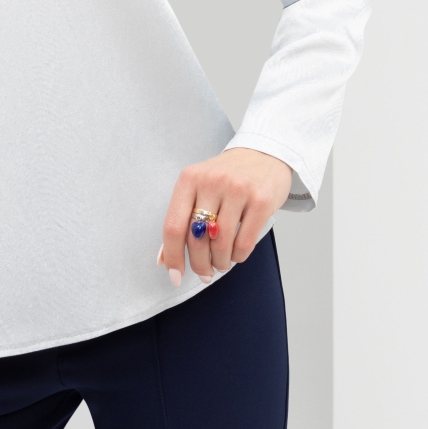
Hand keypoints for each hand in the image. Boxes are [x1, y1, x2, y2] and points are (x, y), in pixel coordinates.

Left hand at [158, 147, 291, 281]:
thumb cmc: (226, 176)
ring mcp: (237, 190)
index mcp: (189, 179)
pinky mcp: (261, 201)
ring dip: (220, 262)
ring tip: (221, 262)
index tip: (175, 275)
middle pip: (197, 239)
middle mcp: (211, 182)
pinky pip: (244, 243)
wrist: (263, 153)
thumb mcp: (197, 187)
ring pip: (221, 244)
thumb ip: (180, 219)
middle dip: (199, 264)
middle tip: (204, 272)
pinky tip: (236, 253)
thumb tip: (164, 260)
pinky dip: (238, 256)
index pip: (173, 226)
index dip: (173, 256)